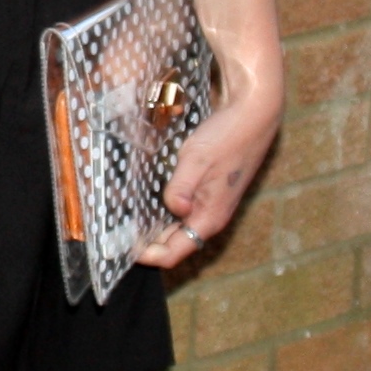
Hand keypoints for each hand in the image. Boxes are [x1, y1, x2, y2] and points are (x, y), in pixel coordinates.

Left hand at [131, 67, 275, 266]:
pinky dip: (162, 208)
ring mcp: (209, 205)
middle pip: (172, 243)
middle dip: (145, 241)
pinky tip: (145, 195)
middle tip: (116, 229)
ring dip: (152, 224)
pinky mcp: (208, 192)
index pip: (172, 254)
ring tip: (124, 214)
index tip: (121, 244)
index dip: (146, 254)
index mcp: (208, 218)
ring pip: (175, 226)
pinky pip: (181, 210)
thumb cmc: (228, 136)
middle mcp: (209, 217)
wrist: (254, 115)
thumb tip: (174, 209)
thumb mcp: (197, 159)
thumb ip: (181, 187)